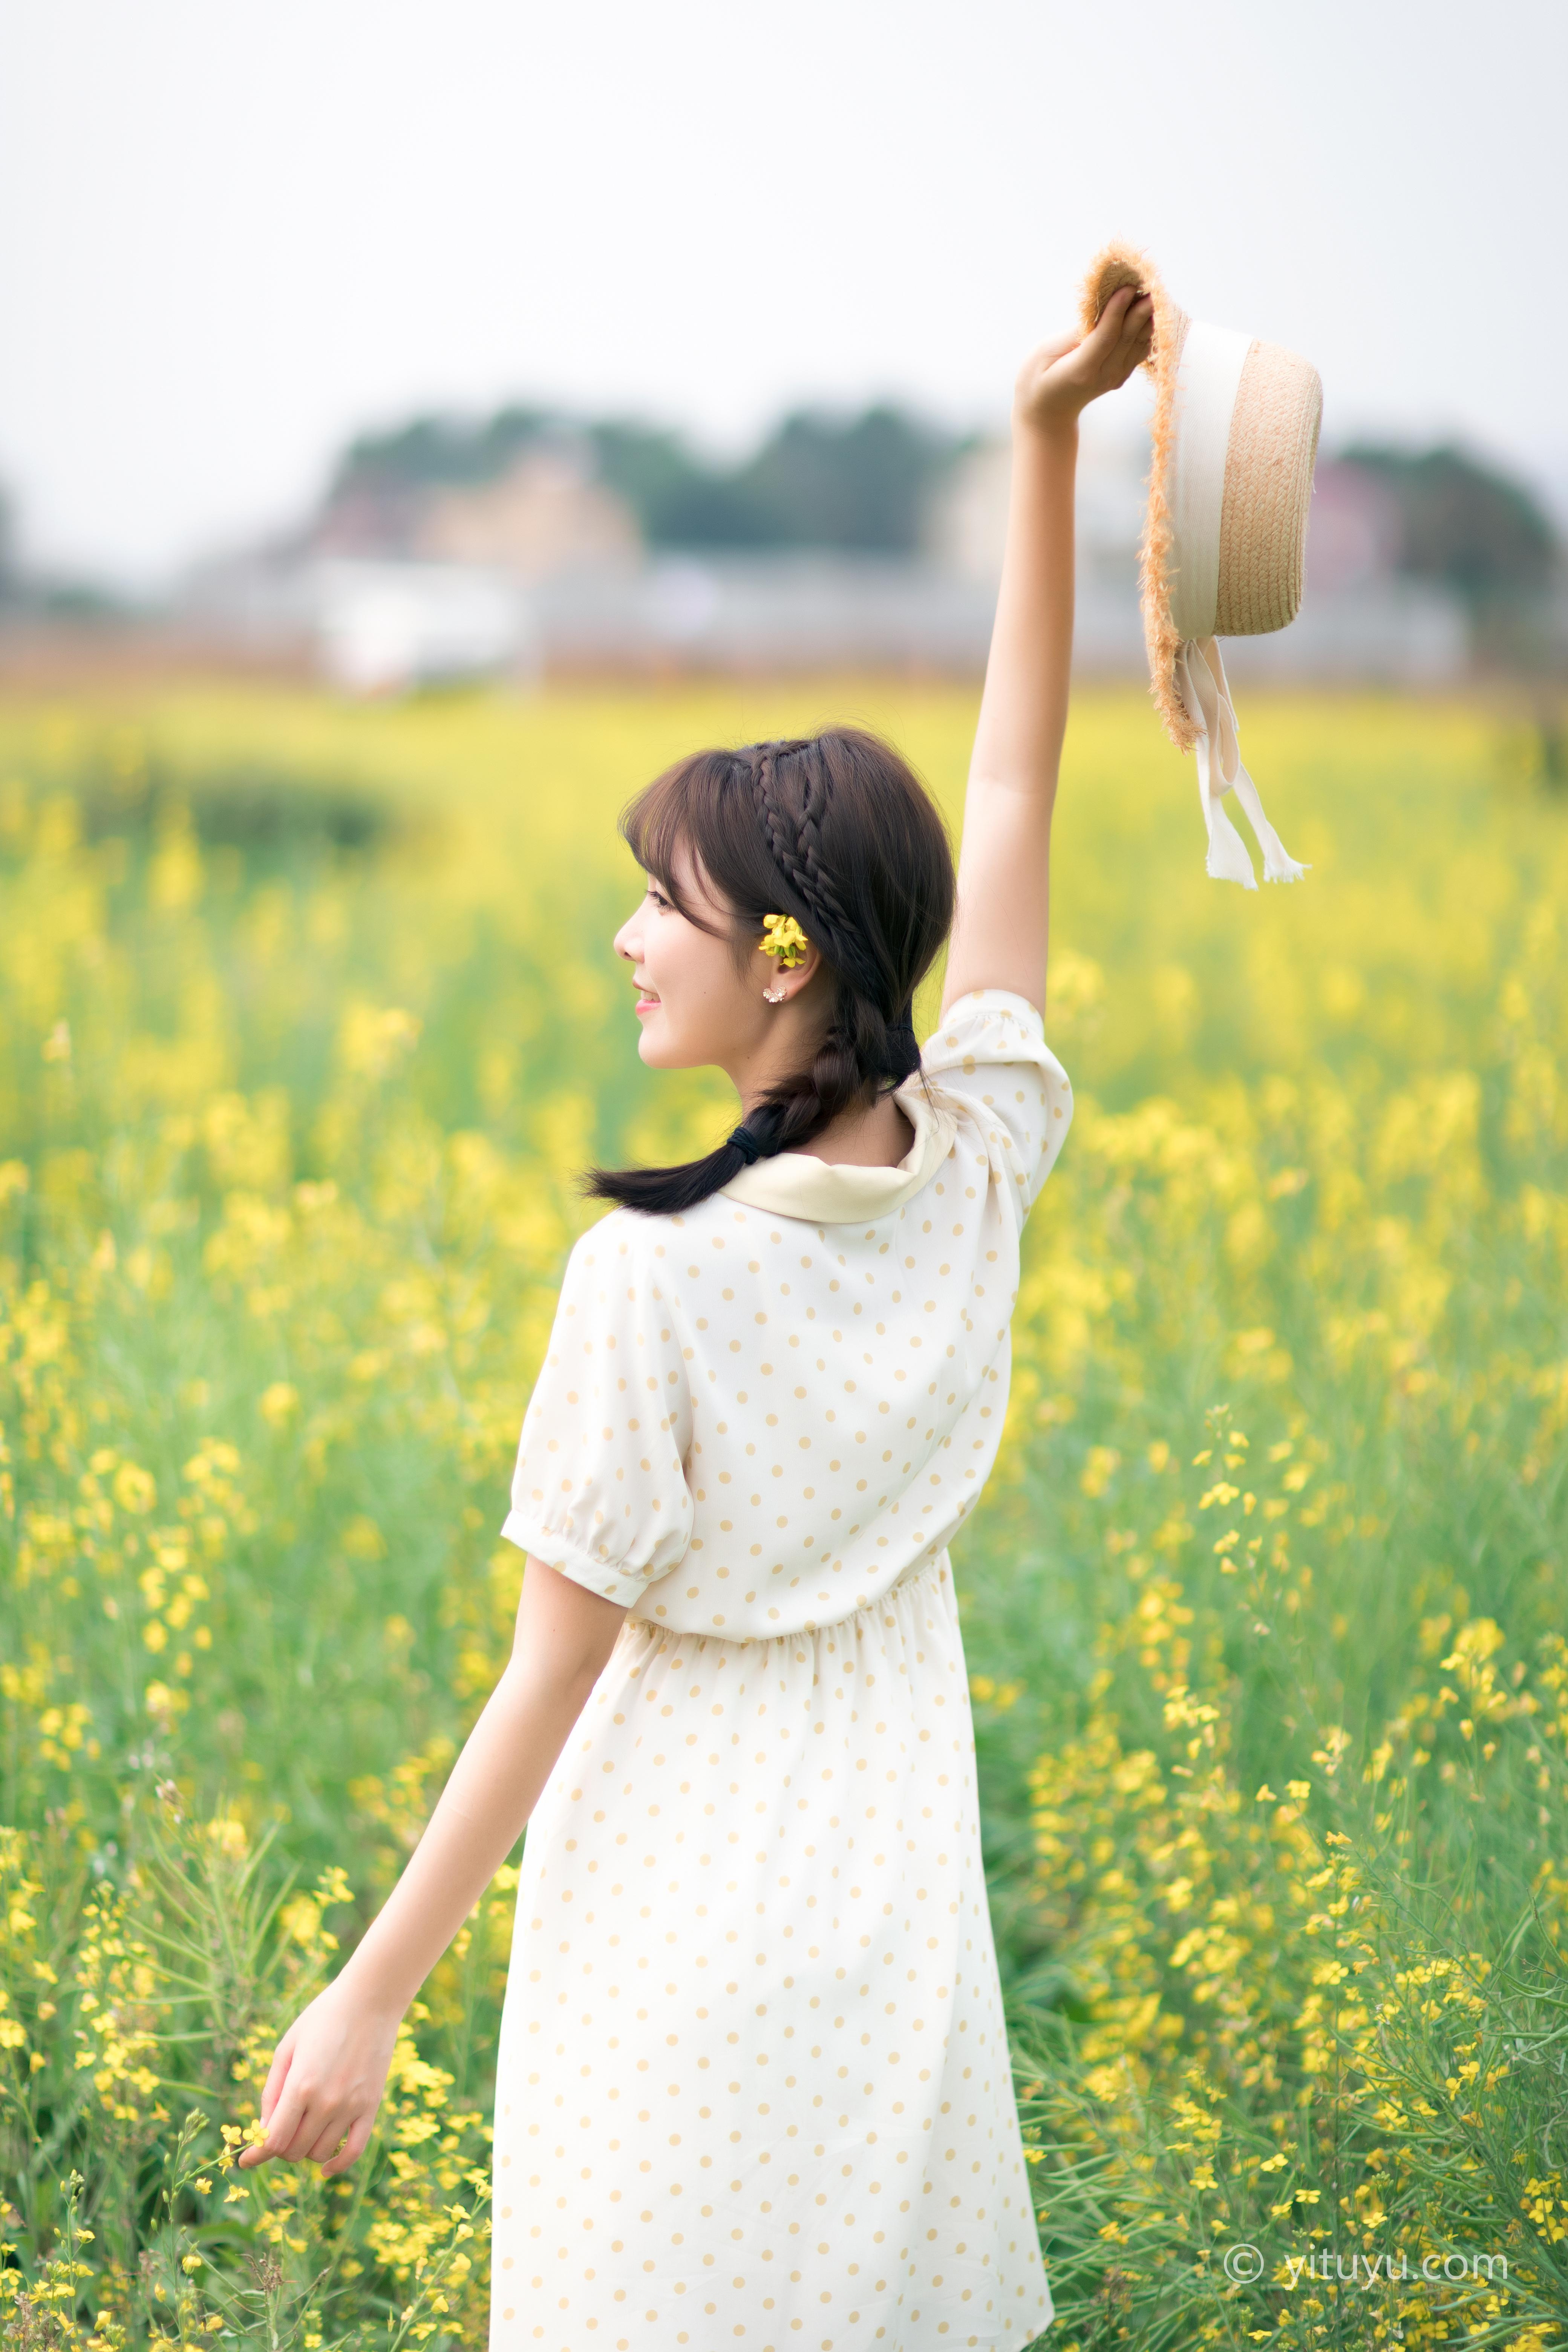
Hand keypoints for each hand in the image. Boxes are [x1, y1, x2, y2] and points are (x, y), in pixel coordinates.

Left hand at [238, 1976, 400, 2176]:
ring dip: (304, 2150)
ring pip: (319, 2154)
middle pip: (294, 2151)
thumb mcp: (286, 2048)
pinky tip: (326, 2168)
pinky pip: (354, 2151)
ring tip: (302, 2130)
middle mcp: (326, 2102)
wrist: (370, 1999)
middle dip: (280, 2147)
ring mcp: (351, 2106)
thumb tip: (263, 2130)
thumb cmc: (322, 2018)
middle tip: (280, 2130)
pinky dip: (338, 2166)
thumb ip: (271, 2092)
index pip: (274, 2141)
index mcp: (300, 2085)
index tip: (246, 2160)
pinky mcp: (371, 2106)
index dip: (256, 2154)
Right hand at [1013, 284, 1152, 435]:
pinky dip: (1147, 328)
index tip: (1127, 287)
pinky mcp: (1122, 375)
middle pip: (1129, 338)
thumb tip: (1098, 311)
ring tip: (1155, 289)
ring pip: (1140, 343)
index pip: (1106, 336)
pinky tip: (1151, 309)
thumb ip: (1073, 334)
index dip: (1118, 310)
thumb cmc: (1039, 377)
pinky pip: (1140, 349)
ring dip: (1149, 316)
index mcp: (1082, 370)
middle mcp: (1105, 376)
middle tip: (1152, 282)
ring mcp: (1116, 377)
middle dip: (1141, 309)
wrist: (1048, 411)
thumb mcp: (1046, 352)